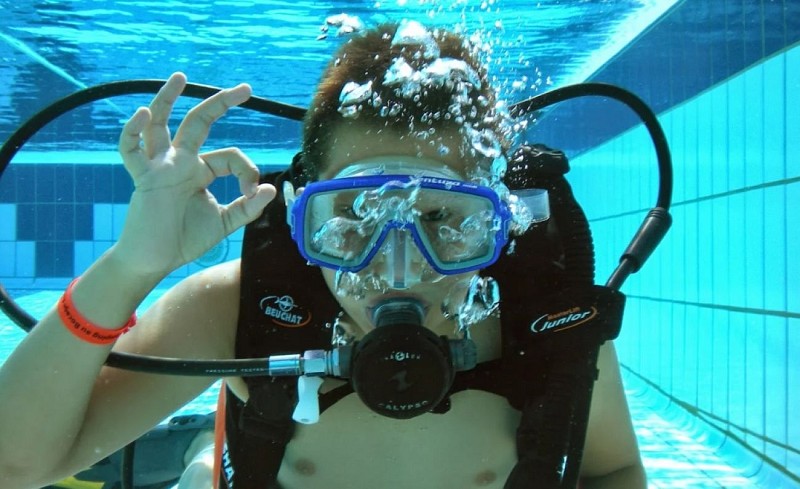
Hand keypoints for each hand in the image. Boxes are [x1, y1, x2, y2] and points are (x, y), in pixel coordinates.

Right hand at [112, 72, 275, 275]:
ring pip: (161, 124)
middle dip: (221, 103)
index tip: (253, 192)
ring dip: (167, 99)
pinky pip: (132, 151)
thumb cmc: (184, 240)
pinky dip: (133, 131)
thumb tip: (271, 189)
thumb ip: (247, 207)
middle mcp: (181, 162)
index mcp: (201, 170)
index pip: (230, 156)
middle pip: (199, 122)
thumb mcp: (224, 222)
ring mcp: (160, 167)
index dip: (247, 171)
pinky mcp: (143, 179)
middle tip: (246, 88)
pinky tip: (142, 113)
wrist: (155, 260)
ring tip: (180, 77)